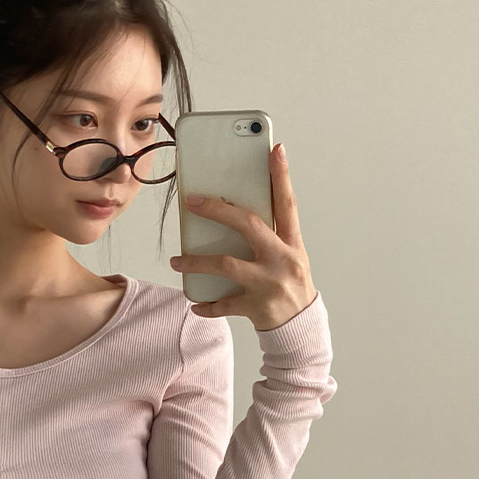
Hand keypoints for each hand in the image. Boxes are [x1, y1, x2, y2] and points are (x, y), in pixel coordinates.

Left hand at [173, 147, 315, 336]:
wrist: (301, 328)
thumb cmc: (289, 285)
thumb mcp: (289, 256)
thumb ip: (271, 236)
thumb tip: (233, 213)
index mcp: (292, 244)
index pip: (287, 203)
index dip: (282, 176)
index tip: (275, 150)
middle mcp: (282, 260)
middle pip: (249, 225)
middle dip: (218, 210)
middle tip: (192, 201)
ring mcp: (269, 284)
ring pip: (227, 265)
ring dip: (198, 262)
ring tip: (177, 261)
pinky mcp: (257, 307)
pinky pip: (224, 304)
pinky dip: (207, 304)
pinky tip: (194, 301)